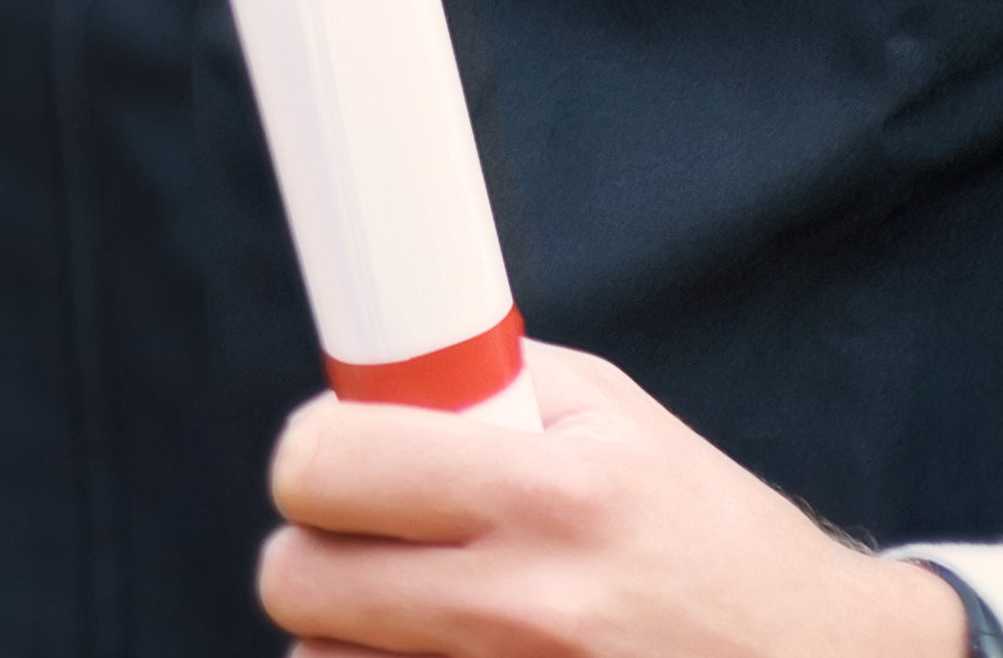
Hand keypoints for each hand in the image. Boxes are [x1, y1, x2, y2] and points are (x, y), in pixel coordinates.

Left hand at [259, 339, 967, 657]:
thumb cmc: (706, 534)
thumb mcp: (616, 418)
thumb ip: (491, 385)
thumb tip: (373, 373)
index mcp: (555, 493)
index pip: (331, 468)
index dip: (314, 456)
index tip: (331, 457)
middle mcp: (526, 609)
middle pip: (296, 582)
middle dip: (319, 550)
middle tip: (375, 537)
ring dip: (352, 638)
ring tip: (442, 610)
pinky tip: (463, 656)